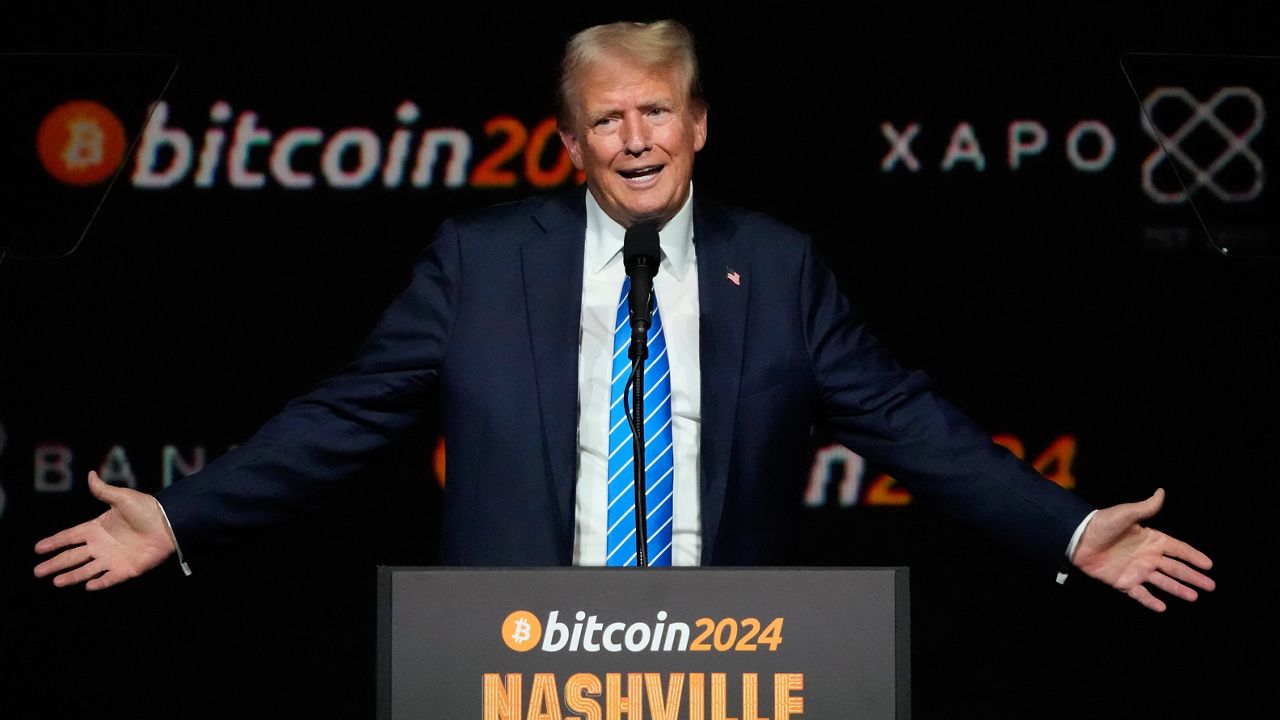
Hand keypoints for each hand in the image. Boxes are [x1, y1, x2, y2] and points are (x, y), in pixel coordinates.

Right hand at [34, 471, 175, 589]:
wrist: (170, 522)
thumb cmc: (147, 509)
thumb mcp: (123, 498)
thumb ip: (104, 491)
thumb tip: (90, 474)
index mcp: (97, 528)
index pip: (70, 536)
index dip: (54, 542)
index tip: (38, 548)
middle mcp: (101, 545)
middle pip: (73, 556)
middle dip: (55, 563)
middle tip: (37, 571)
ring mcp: (112, 558)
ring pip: (86, 569)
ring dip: (71, 576)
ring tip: (55, 582)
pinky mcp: (126, 569)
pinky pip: (110, 578)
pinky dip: (100, 583)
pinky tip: (87, 586)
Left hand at [1071, 488, 1213, 611]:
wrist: (1078, 539)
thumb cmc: (1102, 524)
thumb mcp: (1126, 514)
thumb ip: (1145, 507)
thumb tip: (1161, 491)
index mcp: (1151, 540)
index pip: (1178, 549)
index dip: (1193, 556)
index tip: (1209, 565)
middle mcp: (1148, 557)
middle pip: (1176, 568)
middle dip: (1193, 577)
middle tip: (1211, 586)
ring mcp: (1137, 570)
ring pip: (1163, 582)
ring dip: (1178, 589)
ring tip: (1195, 597)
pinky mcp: (1123, 582)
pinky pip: (1140, 594)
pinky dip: (1150, 601)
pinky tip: (1163, 608)